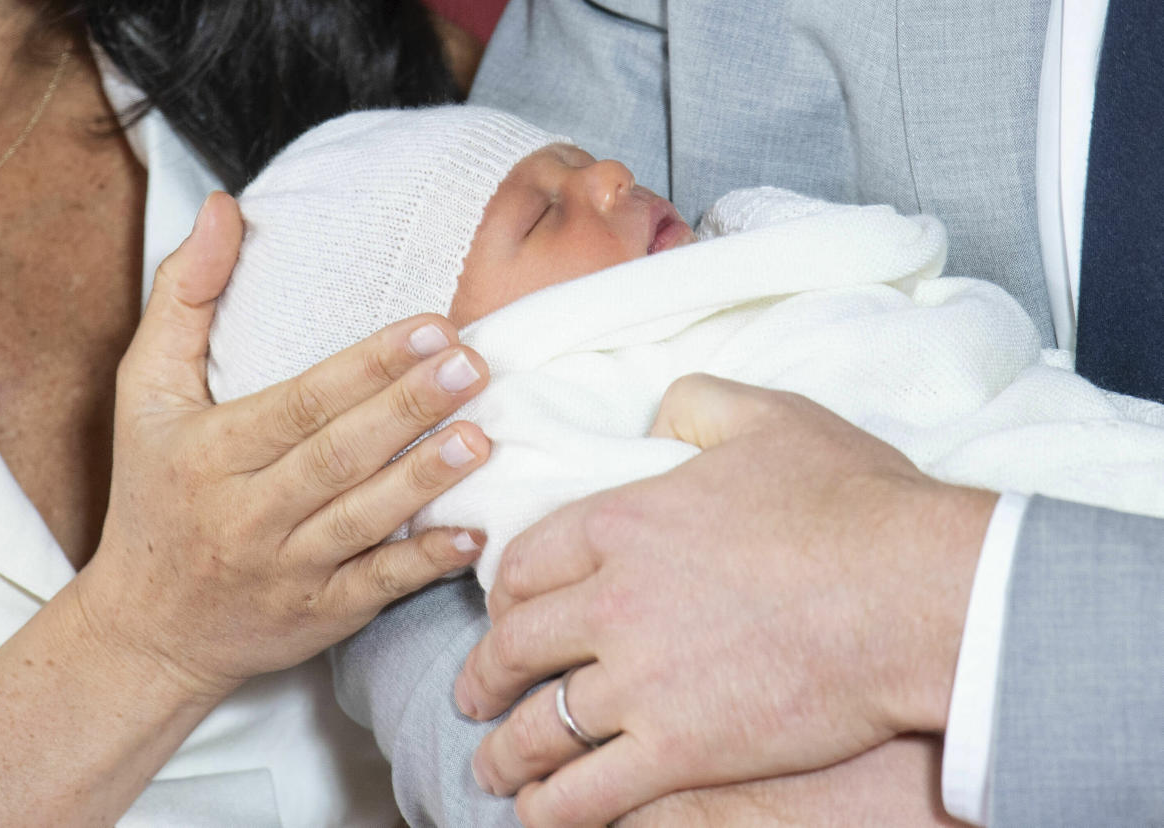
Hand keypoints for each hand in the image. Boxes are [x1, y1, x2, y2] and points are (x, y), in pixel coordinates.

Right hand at [76, 192, 492, 698]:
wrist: (146, 629)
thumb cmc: (153, 494)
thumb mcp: (143, 393)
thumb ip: (183, 298)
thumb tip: (224, 207)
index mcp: (209, 452)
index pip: (299, 403)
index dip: (366, 366)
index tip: (430, 326)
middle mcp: (246, 514)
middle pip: (337, 456)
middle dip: (408, 408)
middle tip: (473, 365)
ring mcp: (286, 570)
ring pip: (362, 521)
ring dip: (424, 480)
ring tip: (481, 437)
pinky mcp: (320, 616)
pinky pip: (377, 587)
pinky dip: (424, 563)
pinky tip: (473, 533)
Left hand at [454, 374, 995, 825]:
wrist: (915, 589)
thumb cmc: (851, 501)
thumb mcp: (768, 418)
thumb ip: (696, 404)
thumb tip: (660, 413)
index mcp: (622, 522)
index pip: (524, 563)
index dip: (502, 595)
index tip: (501, 614)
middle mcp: (612, 601)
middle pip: (515, 646)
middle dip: (484, 676)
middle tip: (475, 693)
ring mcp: (641, 680)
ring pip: (539, 728)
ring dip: (506, 753)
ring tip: (495, 767)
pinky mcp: (680, 748)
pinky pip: (589, 794)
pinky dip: (553, 810)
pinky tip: (541, 814)